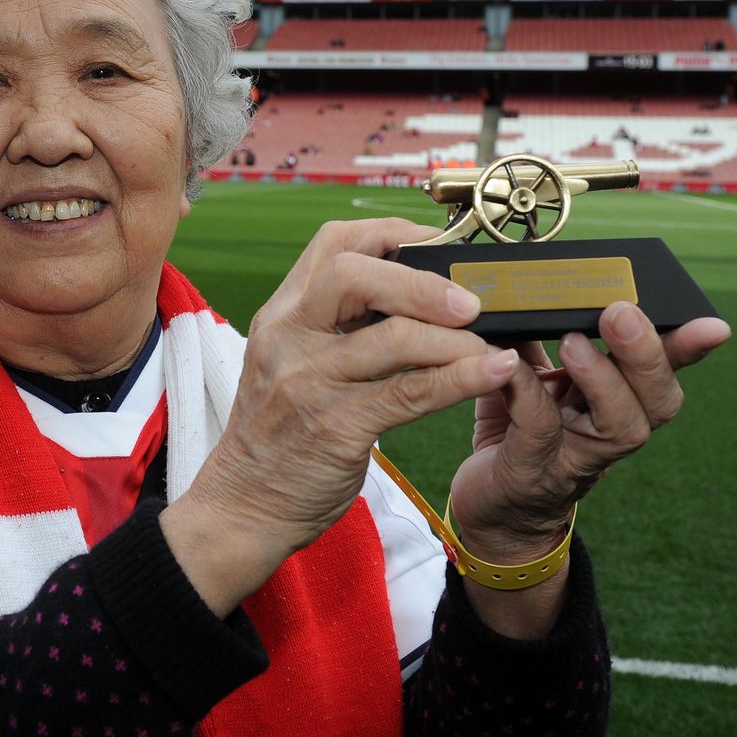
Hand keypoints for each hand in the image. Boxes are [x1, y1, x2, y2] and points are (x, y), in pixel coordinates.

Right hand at [161, 218, 519, 614]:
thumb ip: (335, 325)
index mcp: (281, 314)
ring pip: (393, 337)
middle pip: (354, 274)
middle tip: (468, 300)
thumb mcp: (289, 361)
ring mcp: (309, 382)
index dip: (393, 234)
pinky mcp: (336, 427)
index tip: (439, 246)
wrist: (244, 502)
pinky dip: (460, 378)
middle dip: (422, 280)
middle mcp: (289, 338)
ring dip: (454, 337)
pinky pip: (409, 393)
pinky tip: (491, 371)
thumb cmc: (279, 431)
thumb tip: (414, 292)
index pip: (333, 244)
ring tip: (489, 343)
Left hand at [449, 302, 731, 562]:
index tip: (713, 323)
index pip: (665, 369)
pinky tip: (508, 365)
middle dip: (649, 355)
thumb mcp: (532, 378)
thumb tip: (538, 281)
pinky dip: (527, 392)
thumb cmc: (515, 433)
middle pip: (658, 400)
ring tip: (573, 343)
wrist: (490, 510)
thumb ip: (540, 337)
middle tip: (621, 313)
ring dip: (604, 379)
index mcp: (616, 400)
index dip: (689, 346)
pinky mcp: (531, 471)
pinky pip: (539, 429)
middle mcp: (609, 432)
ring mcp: (576, 457)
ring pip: (622, 427)